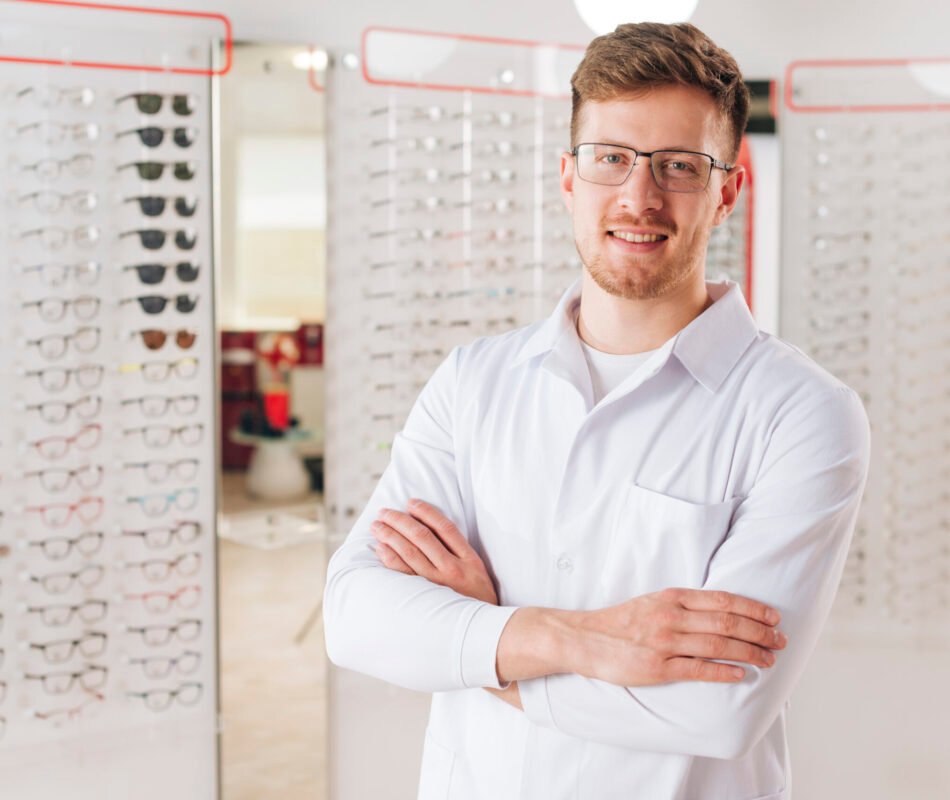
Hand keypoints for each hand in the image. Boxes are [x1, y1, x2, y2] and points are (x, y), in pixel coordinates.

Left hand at [371, 499, 498, 604]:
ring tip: (377, 526)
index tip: (411, 502)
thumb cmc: (478, 600)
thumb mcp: (478, 572)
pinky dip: (390, 558)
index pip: (445, 528)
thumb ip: (460, 552)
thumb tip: (432, 530)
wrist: (483, 633)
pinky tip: (380, 548)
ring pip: (409, 553)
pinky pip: (403, 574)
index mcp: (469, 560)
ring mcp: (437, 585)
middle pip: (422, 537)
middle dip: (400, 521)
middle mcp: (452, 570)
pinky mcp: (425, 599)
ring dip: (390, 536)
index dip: (426, 512)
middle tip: (384, 513)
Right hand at [559, 587, 786, 685]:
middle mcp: (671, 617)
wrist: (585, 639)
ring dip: (750, 652)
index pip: (722, 600)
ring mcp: (664, 643)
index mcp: (672, 597)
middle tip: (780, 641)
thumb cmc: (621, 622)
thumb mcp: (652, 602)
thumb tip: (720, 611)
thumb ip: (683, 604)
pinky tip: (741, 674)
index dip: (753, 608)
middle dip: (759, 632)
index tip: (773, 616)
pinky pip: (698, 670)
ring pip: (718, 646)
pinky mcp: (657, 668)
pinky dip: (724, 672)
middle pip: (727, 623)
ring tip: (769, 659)